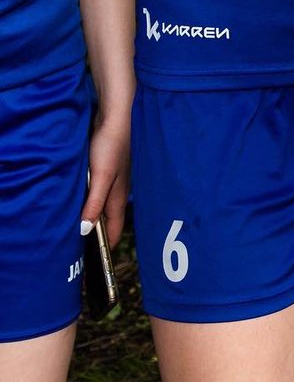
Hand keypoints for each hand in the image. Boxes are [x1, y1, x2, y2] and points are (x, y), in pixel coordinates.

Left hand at [82, 106, 130, 242]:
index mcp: (120, 195)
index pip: (113, 229)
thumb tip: (85, 231)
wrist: (117, 115)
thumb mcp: (101, 176)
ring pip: (107, 206)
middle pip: (111, 219)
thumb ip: (95, 202)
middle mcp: (119, 190)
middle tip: (88, 254)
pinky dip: (96, 203)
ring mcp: (116, 179)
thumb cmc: (111, 144)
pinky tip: (88, 202)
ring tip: (86, 233)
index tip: (95, 266)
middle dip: (102, 237)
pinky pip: (103, 193)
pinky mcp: (109, 169)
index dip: (105, 247)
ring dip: (98, 219)